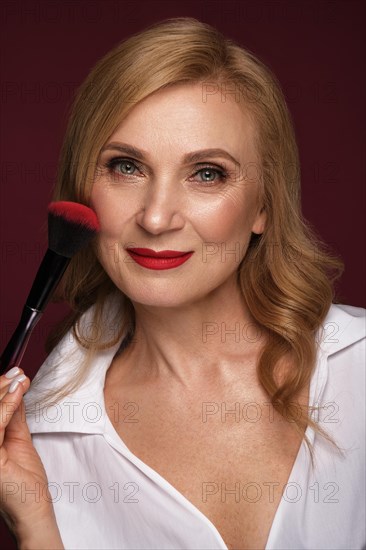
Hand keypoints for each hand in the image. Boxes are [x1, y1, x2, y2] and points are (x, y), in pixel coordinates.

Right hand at [0, 367, 61, 545]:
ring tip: (20, 380)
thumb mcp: (17, 438)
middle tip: (18, 374)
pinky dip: (7, 405)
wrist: (32, 508)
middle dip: (1, 386)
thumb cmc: (24, 480)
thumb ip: (13, 415)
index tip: (14, 374)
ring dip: (4, 392)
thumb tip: (15, 389)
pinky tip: (17, 393)